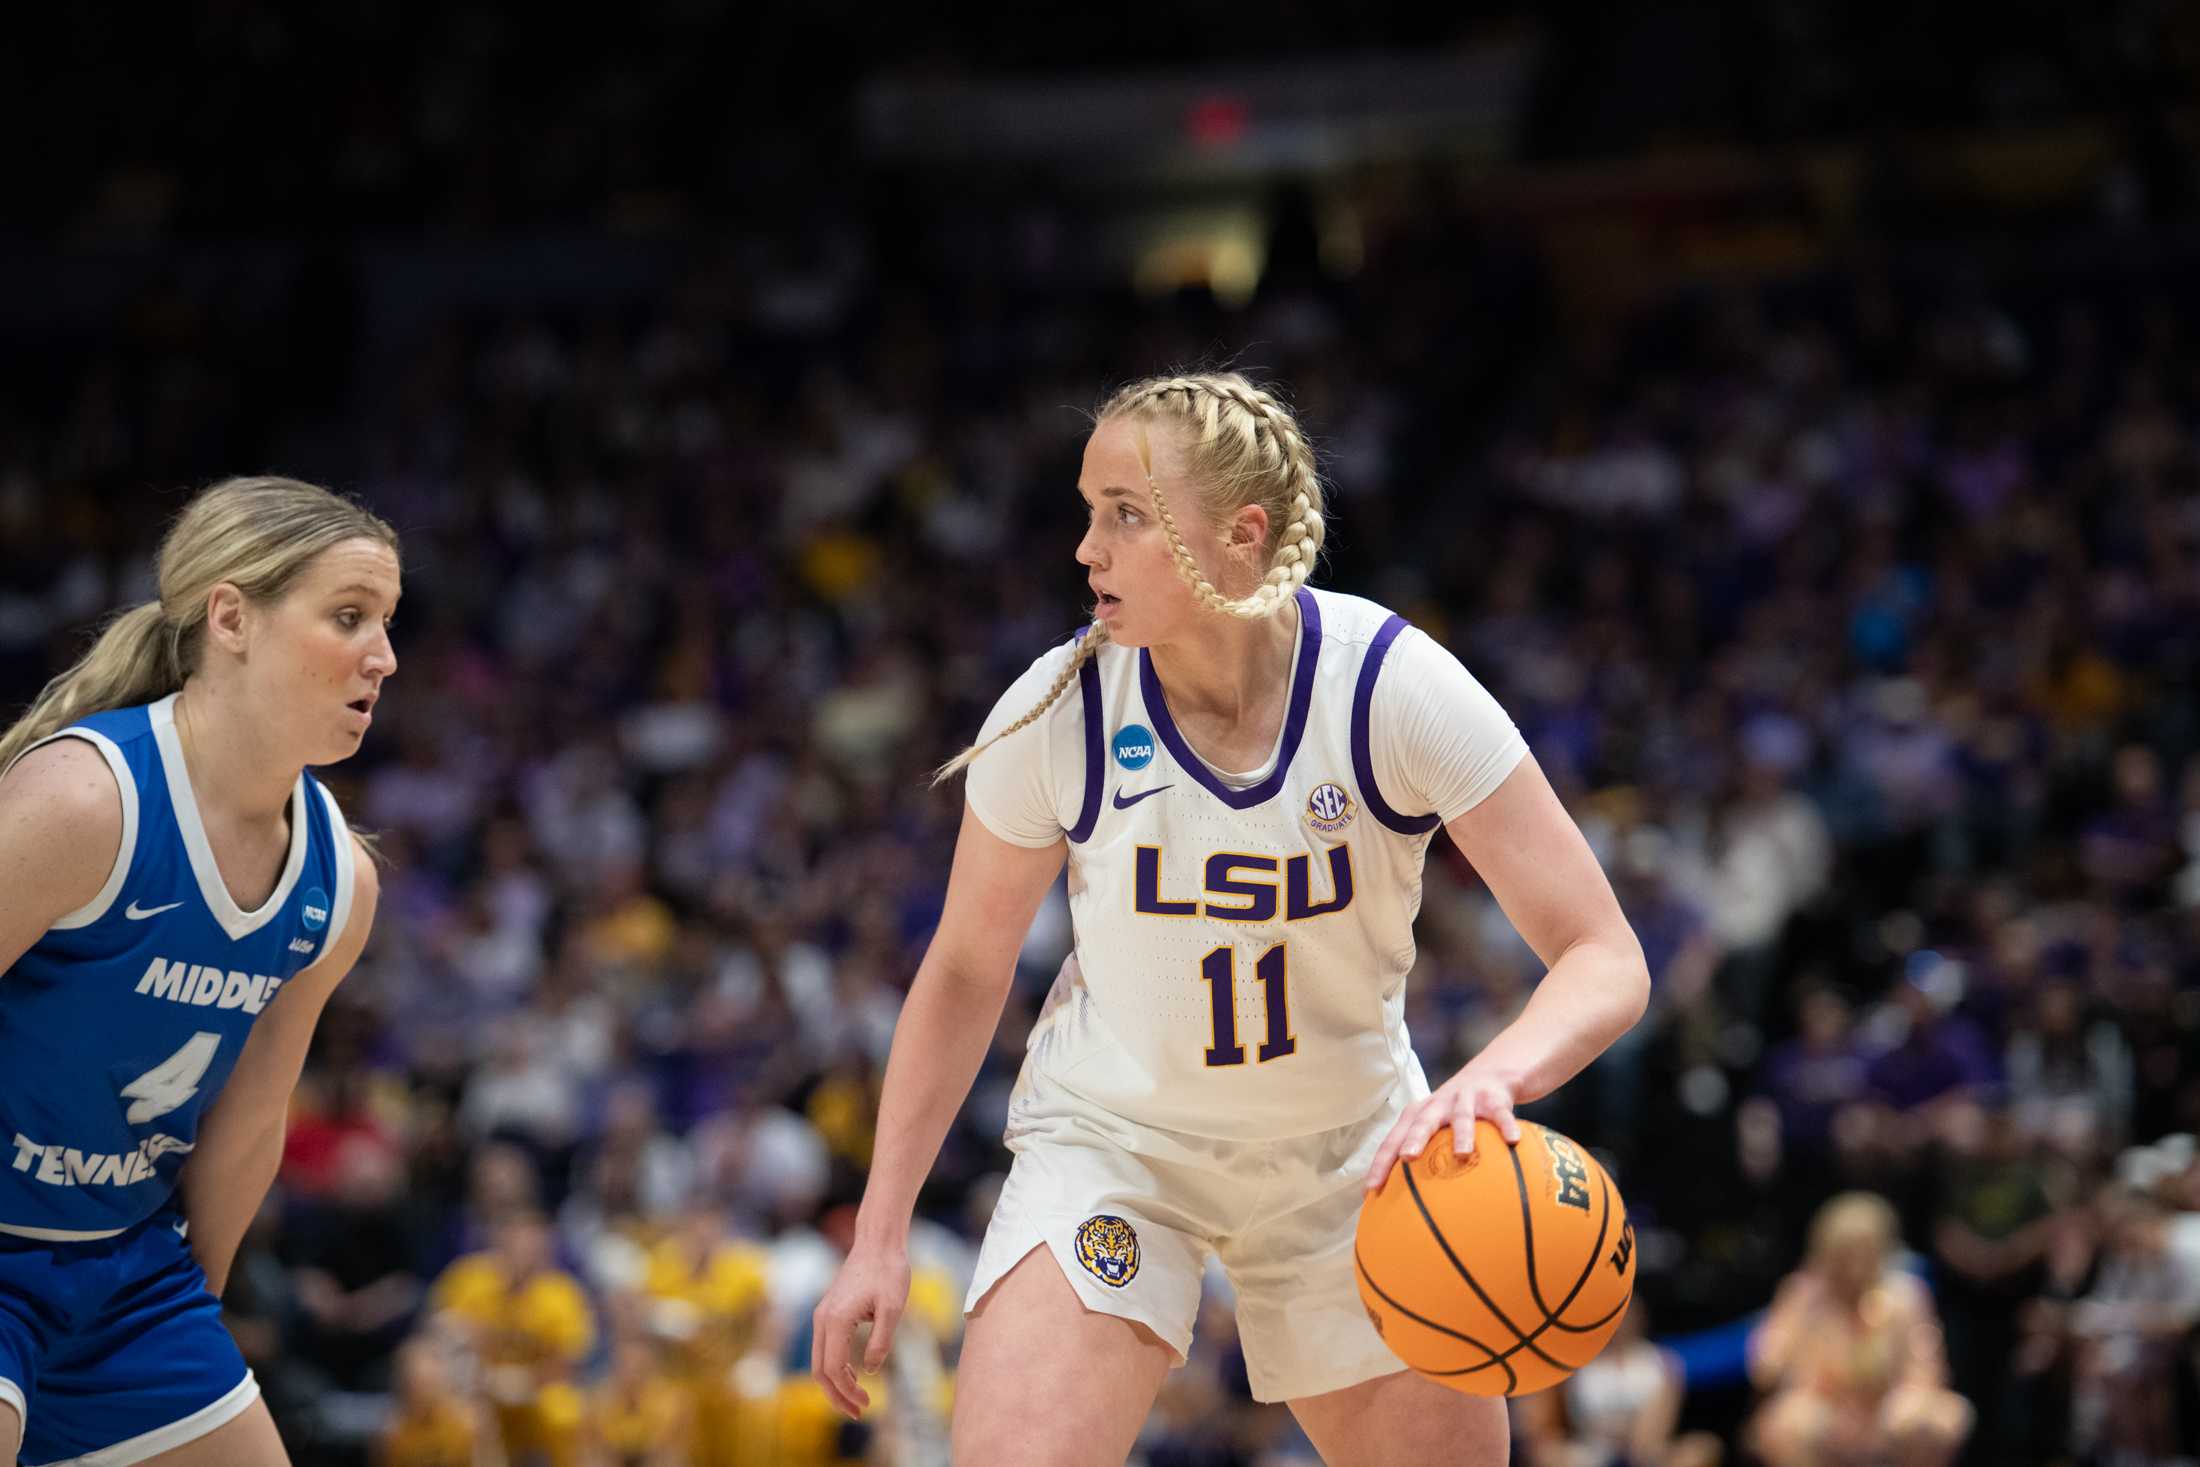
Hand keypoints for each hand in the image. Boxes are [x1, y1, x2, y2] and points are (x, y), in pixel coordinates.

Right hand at [810, 1241, 910, 1417]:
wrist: (878, 1242)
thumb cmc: (889, 1272)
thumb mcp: (893, 1308)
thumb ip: (880, 1341)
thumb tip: (869, 1370)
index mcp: (836, 1320)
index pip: (833, 1369)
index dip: (847, 1391)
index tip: (867, 1404)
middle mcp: (822, 1319)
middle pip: (819, 1370)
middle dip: (837, 1395)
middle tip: (860, 1412)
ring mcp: (822, 1315)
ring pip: (819, 1360)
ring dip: (835, 1383)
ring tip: (859, 1398)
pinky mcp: (828, 1311)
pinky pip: (824, 1347)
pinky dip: (835, 1366)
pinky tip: (855, 1373)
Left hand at [1364, 1060, 1525, 1191]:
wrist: (1489, 1075)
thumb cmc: (1453, 1114)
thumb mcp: (1435, 1128)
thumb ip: (1424, 1160)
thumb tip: (1411, 1208)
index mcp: (1417, 1115)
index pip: (1393, 1139)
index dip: (1381, 1162)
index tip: (1371, 1188)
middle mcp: (1438, 1105)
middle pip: (1422, 1122)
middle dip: (1413, 1139)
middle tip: (1407, 1158)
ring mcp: (1465, 1100)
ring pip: (1462, 1117)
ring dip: (1460, 1134)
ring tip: (1462, 1154)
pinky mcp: (1493, 1099)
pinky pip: (1501, 1115)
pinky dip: (1506, 1126)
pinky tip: (1512, 1141)